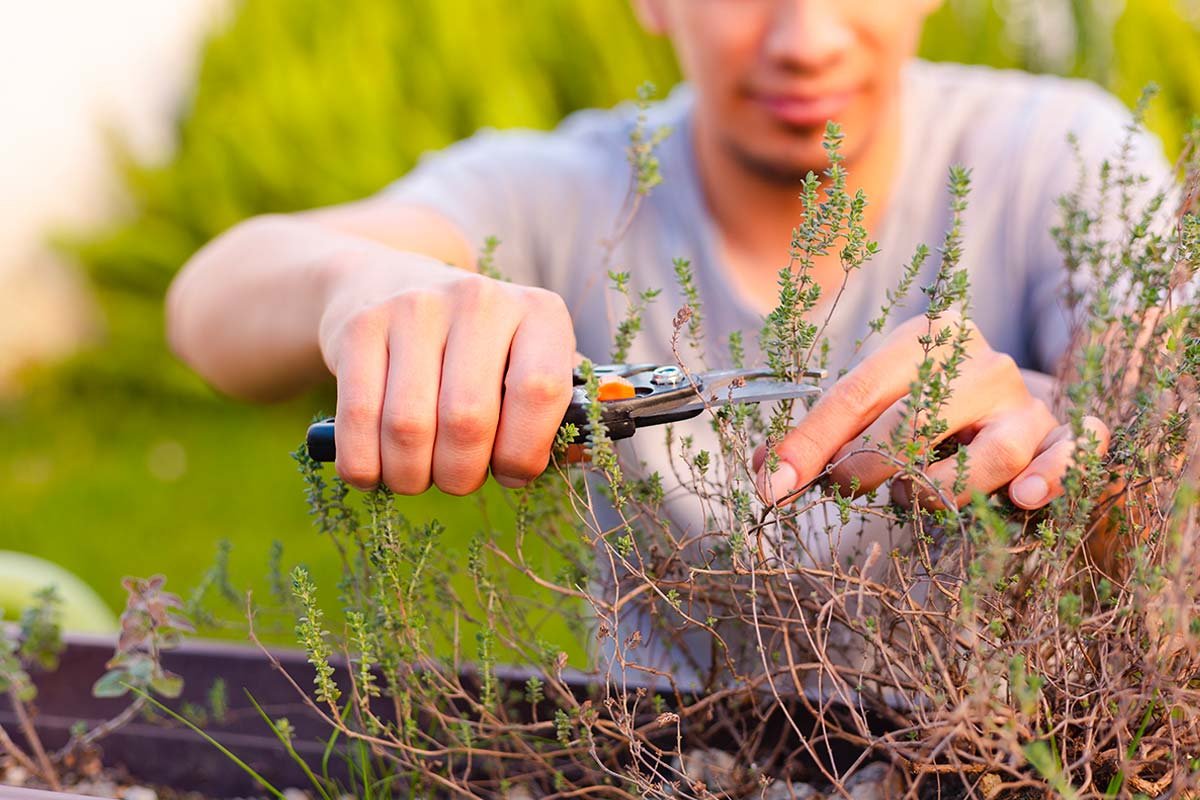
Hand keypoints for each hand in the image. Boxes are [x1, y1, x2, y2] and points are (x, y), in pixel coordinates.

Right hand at [318, 254, 575, 494]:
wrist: (389, 286)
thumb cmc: (476, 350)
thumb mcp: (525, 360)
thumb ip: (551, 409)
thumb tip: (565, 460)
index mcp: (538, 312)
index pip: (539, 391)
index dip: (524, 452)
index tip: (511, 472)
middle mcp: (479, 300)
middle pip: (468, 420)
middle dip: (462, 475)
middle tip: (459, 479)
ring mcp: (415, 307)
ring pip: (408, 427)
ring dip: (412, 476)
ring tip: (418, 475)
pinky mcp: (360, 326)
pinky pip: (358, 418)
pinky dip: (365, 464)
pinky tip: (376, 469)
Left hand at [753, 312, 1109, 509]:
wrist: (1010, 402)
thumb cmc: (926, 407)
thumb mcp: (873, 406)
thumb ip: (822, 436)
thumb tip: (766, 476)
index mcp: (925, 338)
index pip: (857, 392)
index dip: (811, 443)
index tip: (774, 486)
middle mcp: (980, 363)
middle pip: (916, 421)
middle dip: (867, 466)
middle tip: (844, 490)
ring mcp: (1028, 401)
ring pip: (989, 456)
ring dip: (940, 491)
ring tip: (915, 497)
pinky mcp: (1066, 437)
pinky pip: (1069, 457)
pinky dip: (1053, 477)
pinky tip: (1027, 496)